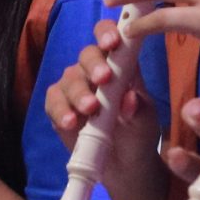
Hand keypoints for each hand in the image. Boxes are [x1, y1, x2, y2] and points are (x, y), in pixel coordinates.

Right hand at [46, 18, 167, 199]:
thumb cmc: (139, 134)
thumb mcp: (145, 121)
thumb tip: (129, 98)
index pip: (110, 37)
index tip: (113, 43)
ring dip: (79, 91)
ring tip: (90, 109)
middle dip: (94, 64)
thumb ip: (138, 108)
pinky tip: (71, 122)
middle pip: (87, 55)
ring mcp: (74, 88)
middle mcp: (93, 70)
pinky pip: (53, 102)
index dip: (108, 33)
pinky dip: (61, 110)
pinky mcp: (59, 108)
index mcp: (119, 64)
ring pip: (70, 78)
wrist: (125, 166)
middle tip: (103, 79)